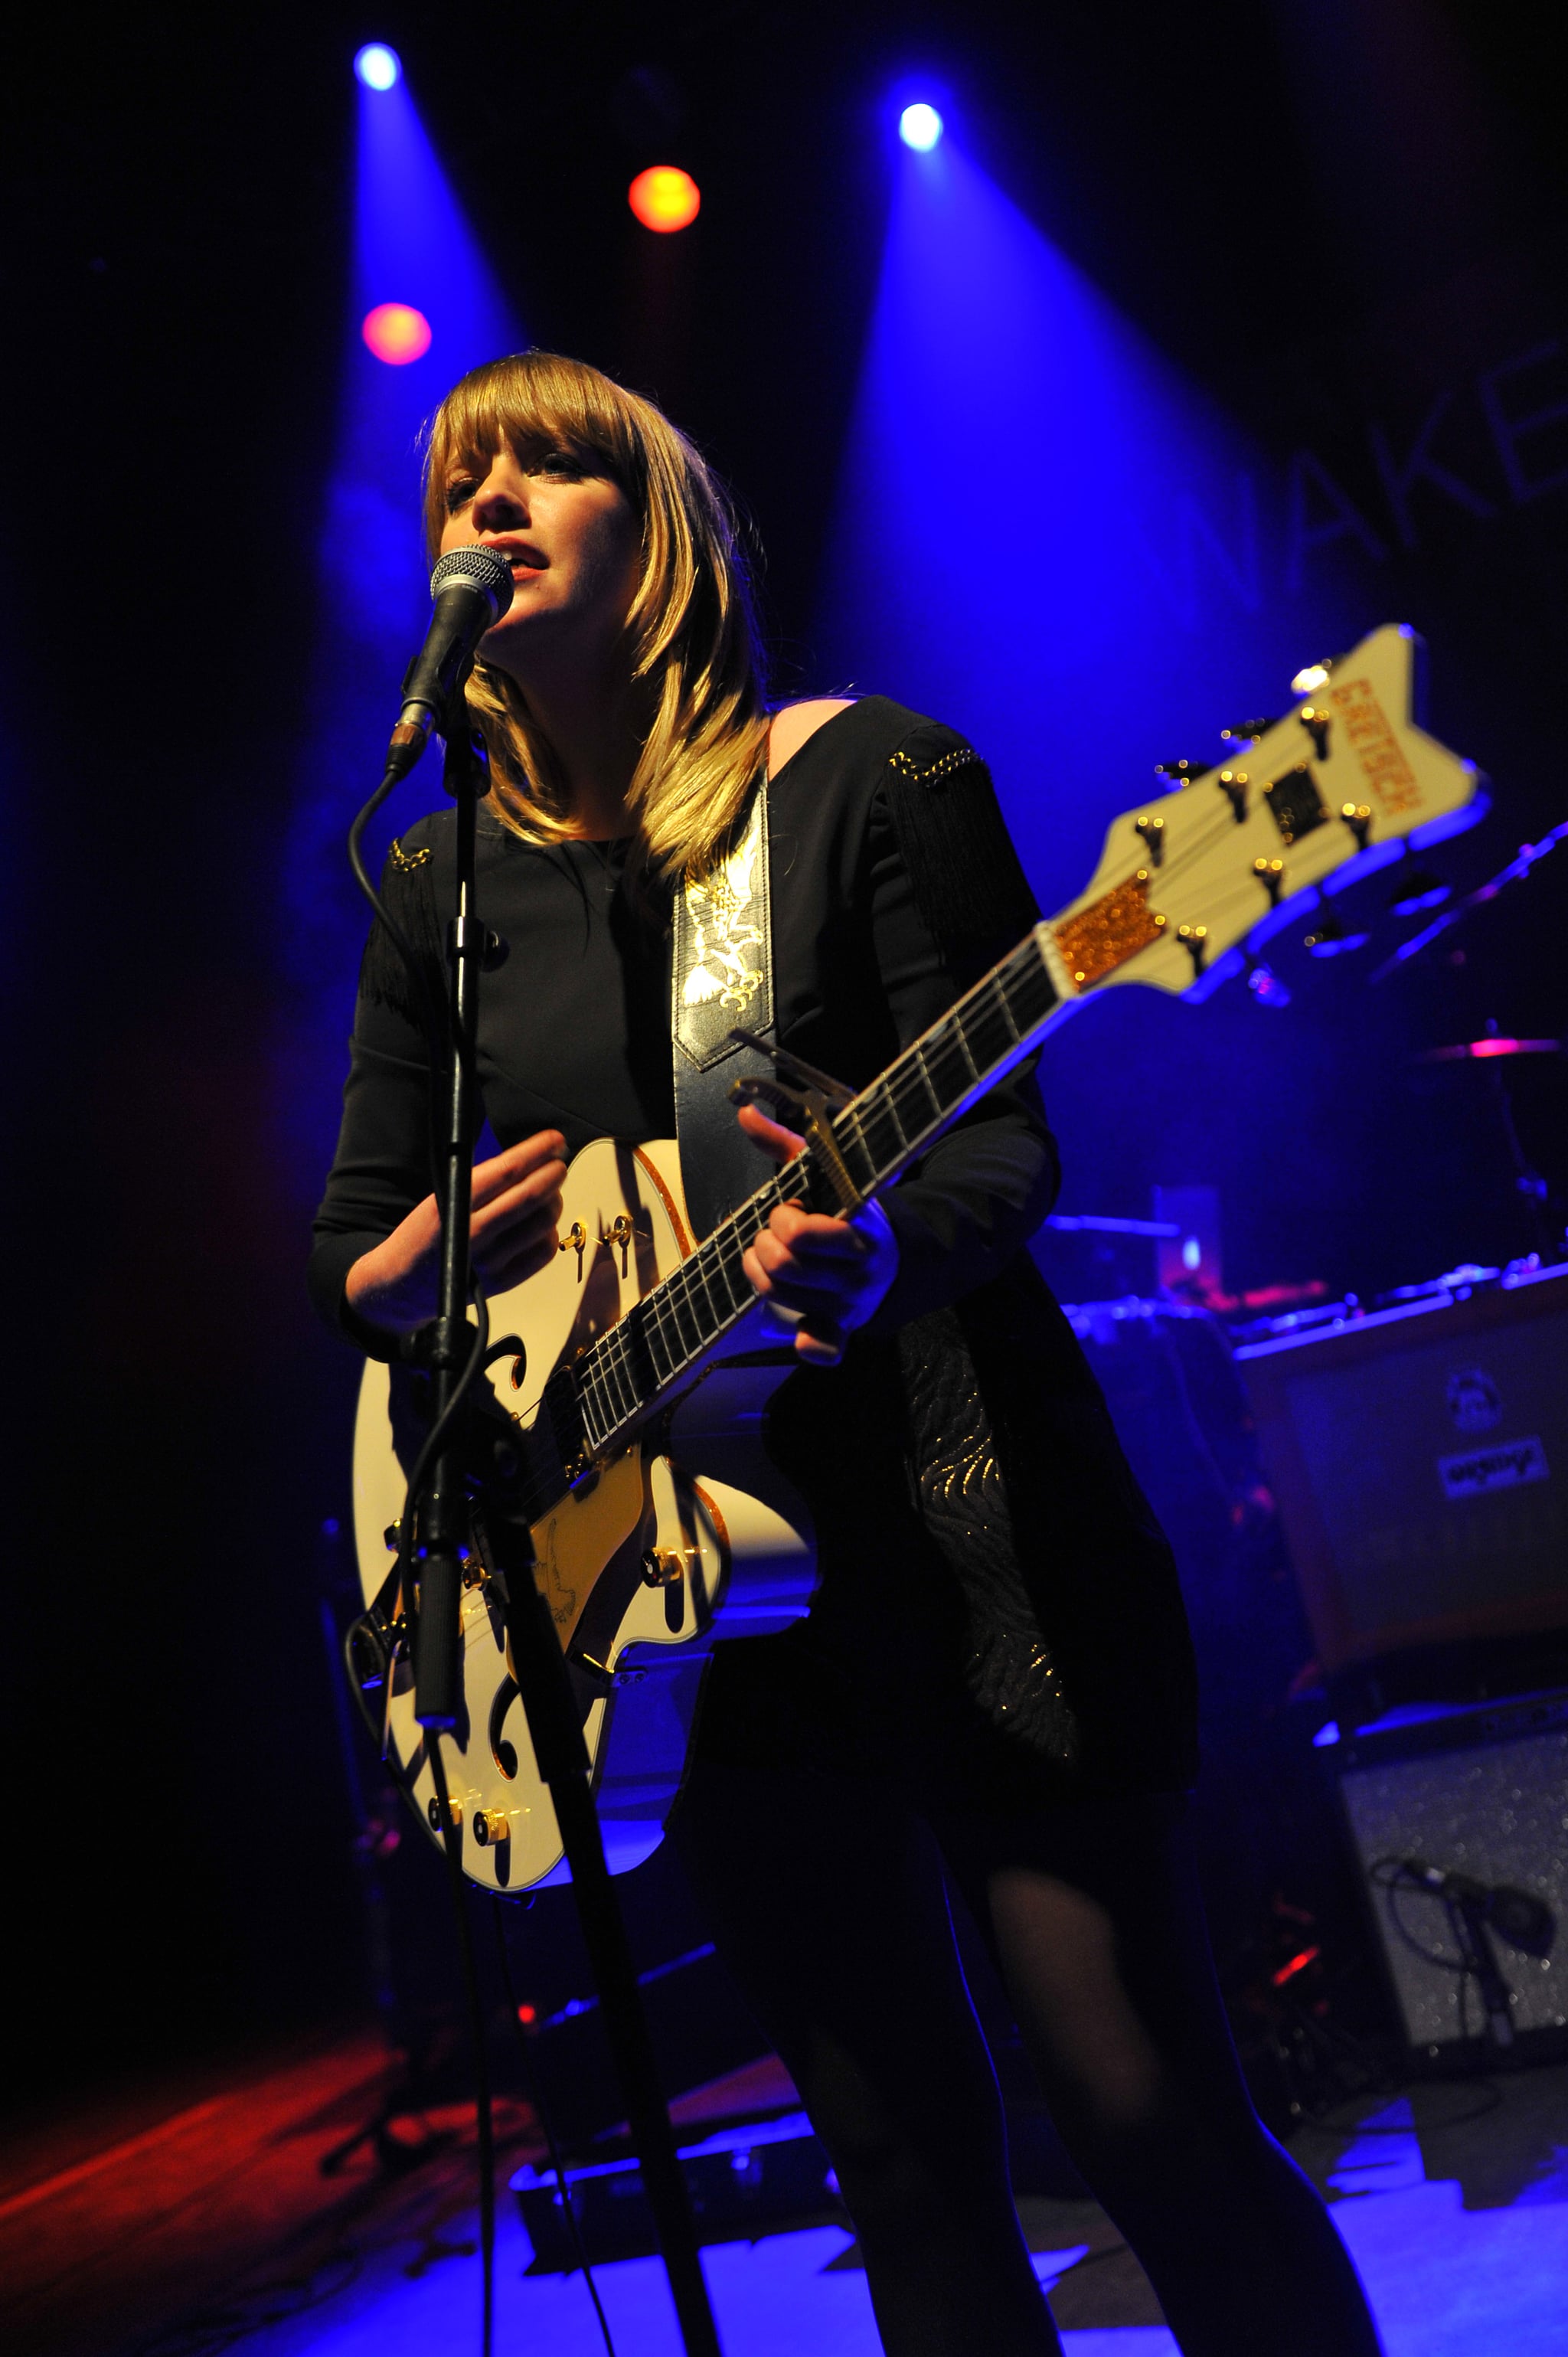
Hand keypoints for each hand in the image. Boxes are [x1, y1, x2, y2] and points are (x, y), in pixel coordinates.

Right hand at [345, 1130, 566, 1335]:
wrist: (401, 1284)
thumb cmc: (423, 1235)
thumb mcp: (440, 1196)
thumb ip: (479, 1181)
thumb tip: (524, 1161)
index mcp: (455, 1203)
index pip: (507, 1170)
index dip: (537, 1151)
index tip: (554, 1141)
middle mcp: (474, 1233)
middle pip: (531, 1195)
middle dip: (554, 1174)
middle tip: (558, 1165)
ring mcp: (490, 1261)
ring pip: (543, 1222)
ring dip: (554, 1201)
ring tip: (549, 1195)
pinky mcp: (502, 1283)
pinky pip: (543, 1252)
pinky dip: (549, 1232)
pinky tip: (541, 1226)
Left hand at [736, 1103, 898, 1365]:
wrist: (894, 1253)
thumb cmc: (849, 1209)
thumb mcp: (826, 1174)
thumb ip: (785, 1144)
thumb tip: (745, 1112)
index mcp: (859, 1227)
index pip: (800, 1233)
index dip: (782, 1219)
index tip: (790, 1210)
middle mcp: (858, 1269)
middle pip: (783, 1266)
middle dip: (765, 1244)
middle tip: (773, 1234)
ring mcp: (851, 1302)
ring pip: (780, 1296)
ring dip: (761, 1273)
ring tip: (770, 1256)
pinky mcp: (843, 1327)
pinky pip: (824, 1348)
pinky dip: (808, 1344)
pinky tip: (798, 1333)